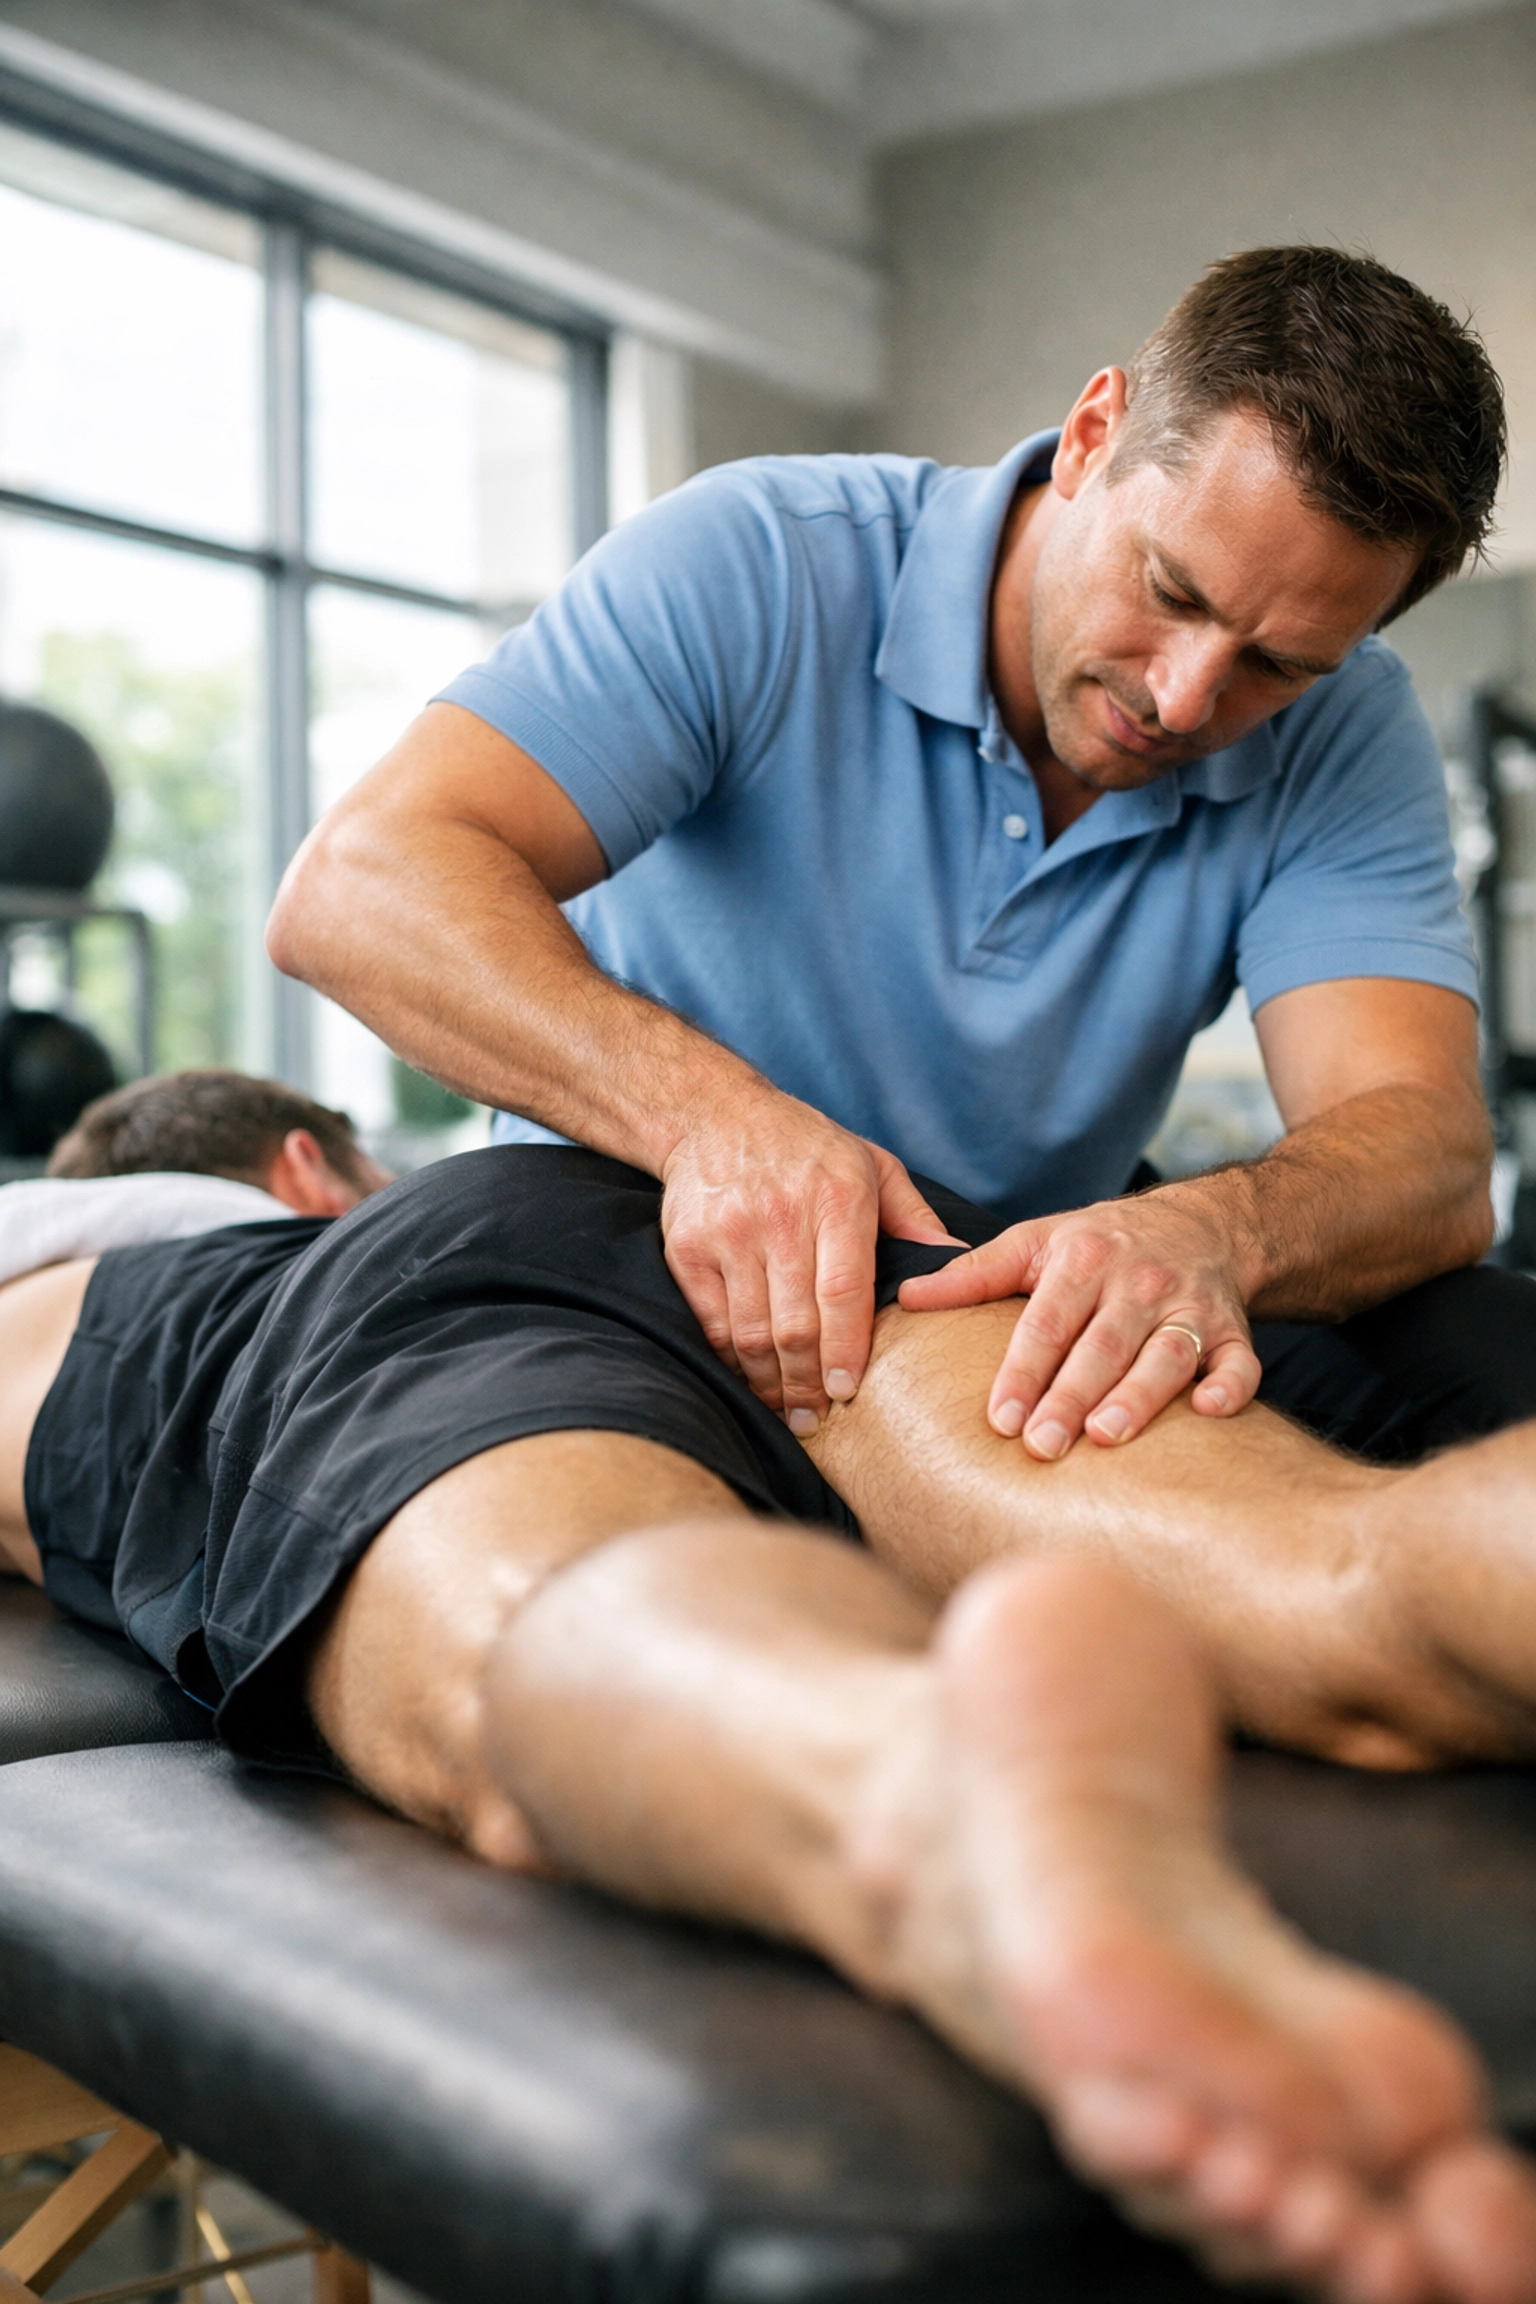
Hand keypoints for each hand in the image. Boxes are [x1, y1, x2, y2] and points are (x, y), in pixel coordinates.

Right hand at [661, 1088, 955, 1429]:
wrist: (714, 1114)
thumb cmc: (806, 1147)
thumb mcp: (871, 1164)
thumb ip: (914, 1215)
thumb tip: (960, 1261)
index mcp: (836, 1198)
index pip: (843, 1291)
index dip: (846, 1348)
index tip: (848, 1390)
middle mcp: (781, 1217)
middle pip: (795, 1324)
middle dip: (808, 1383)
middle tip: (817, 1419)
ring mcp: (730, 1234)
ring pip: (751, 1332)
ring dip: (769, 1382)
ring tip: (788, 1411)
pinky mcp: (688, 1249)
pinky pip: (713, 1322)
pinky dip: (733, 1360)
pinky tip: (751, 1378)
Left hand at [897, 1185, 1260, 1456]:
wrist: (1198, 1222)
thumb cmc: (1099, 1244)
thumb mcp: (1035, 1243)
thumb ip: (974, 1274)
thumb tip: (905, 1298)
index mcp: (1085, 1261)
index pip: (1046, 1322)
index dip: (1023, 1371)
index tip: (1000, 1419)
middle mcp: (1139, 1283)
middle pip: (1102, 1346)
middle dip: (1071, 1396)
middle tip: (1042, 1446)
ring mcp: (1190, 1307)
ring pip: (1165, 1355)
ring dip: (1139, 1396)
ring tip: (1106, 1438)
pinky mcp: (1233, 1329)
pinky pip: (1240, 1362)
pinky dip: (1230, 1387)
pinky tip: (1208, 1412)